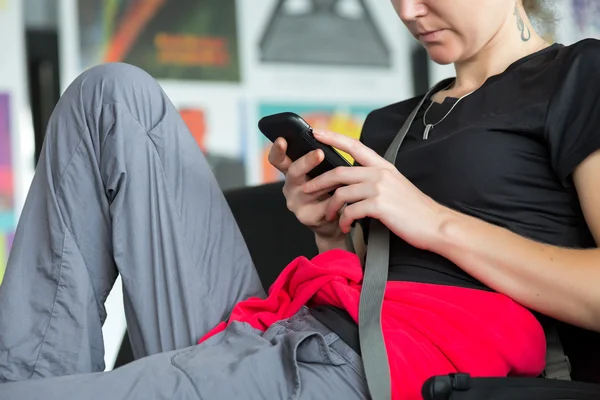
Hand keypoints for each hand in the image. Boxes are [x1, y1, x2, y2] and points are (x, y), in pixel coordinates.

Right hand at [268, 137, 344, 242]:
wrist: (336, 221)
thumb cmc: (330, 191)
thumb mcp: (322, 172)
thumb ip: (318, 159)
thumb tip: (325, 138)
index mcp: (291, 171)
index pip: (278, 159)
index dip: (277, 149)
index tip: (282, 140)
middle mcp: (290, 186)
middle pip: (293, 172)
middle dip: (306, 161)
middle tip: (319, 153)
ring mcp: (296, 202)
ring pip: (311, 188)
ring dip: (328, 181)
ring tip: (343, 174)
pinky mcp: (306, 216)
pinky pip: (323, 204)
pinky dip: (336, 199)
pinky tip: (345, 196)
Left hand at [302, 129, 446, 250]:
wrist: (435, 224)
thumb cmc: (415, 209)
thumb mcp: (396, 185)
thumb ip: (376, 179)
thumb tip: (355, 182)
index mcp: (383, 166)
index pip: (354, 145)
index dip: (333, 137)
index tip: (316, 132)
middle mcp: (380, 174)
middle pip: (339, 171)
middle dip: (318, 181)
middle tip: (306, 189)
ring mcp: (380, 189)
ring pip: (342, 193)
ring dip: (330, 207)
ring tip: (329, 216)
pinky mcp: (379, 206)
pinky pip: (351, 211)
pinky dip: (344, 220)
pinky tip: (346, 227)